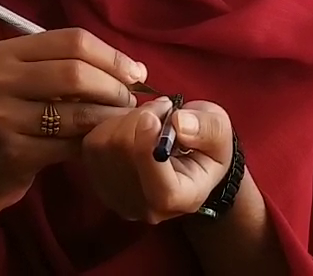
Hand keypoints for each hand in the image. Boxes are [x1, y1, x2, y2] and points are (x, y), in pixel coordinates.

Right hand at [0, 28, 147, 210]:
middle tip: (130, 102)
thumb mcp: (31, 84)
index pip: (73, 40)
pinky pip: (69, 144)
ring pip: (76, 111)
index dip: (112, 56)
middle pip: (76, 72)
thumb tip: (135, 69)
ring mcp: (2, 116)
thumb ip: (71, 68)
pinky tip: (100, 144)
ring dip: (109, 118)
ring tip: (121, 122)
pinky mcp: (13, 151)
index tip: (137, 73)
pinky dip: (92, 143)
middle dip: (114, 87)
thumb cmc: (15, 120)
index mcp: (7, 53)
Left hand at [82, 98, 233, 223]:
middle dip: (141, 118)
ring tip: (151, 116)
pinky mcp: (96, 180)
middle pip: (124, 157)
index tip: (151, 117)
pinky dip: (110, 125)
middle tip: (164, 107)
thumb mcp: (220, 132)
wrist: (188, 159)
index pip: (159, 188)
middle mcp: (145, 207)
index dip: (147, 151)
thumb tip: (179, 124)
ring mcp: (116, 197)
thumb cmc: (206, 145)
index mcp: (182, 199)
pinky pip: (93, 143)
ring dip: (127, 118)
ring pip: (105, 146)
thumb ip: (207, 129)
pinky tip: (132, 125)